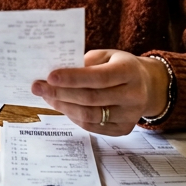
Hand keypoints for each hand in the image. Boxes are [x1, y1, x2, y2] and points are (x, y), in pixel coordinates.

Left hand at [30, 49, 170, 135]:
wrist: (147, 86)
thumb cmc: (120, 66)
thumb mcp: (108, 55)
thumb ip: (86, 62)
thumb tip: (56, 72)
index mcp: (130, 71)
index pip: (99, 77)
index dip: (73, 78)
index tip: (49, 76)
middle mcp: (134, 95)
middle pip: (91, 99)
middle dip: (60, 93)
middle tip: (38, 87)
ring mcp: (130, 116)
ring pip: (89, 116)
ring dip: (63, 106)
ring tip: (47, 97)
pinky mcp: (124, 129)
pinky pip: (92, 127)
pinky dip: (73, 116)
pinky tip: (62, 106)